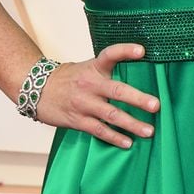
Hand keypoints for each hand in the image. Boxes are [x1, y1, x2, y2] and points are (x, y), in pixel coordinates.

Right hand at [34, 43, 159, 147]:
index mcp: (94, 67)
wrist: (37, 90)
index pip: (111, 54)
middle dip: (138, 99)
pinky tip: (128, 143)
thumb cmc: (70, 78)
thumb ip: (109, 71)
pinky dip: (114, 137)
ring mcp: (83, 103)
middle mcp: (90, 84)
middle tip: (156, 105)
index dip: (126, 50)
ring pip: (111, 115)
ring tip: (149, 131)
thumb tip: (140, 74)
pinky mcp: (77, 120)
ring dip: (131, 124)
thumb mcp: (88, 67)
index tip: (142, 50)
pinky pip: (99, 130)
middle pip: (117, 90)